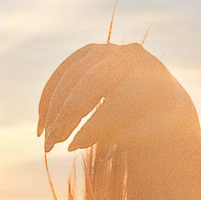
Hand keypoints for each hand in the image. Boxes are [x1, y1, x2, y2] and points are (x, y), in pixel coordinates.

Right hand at [38, 42, 200, 155]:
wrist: (157, 100)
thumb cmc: (152, 128)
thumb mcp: (142, 139)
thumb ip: (115, 139)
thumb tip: (75, 144)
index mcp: (152, 78)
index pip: (119, 99)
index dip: (92, 125)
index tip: (73, 148)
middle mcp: (132, 58)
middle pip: (92, 82)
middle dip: (66, 116)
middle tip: (51, 145)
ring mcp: (110, 51)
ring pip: (73, 75)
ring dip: (53, 109)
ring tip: (46, 140)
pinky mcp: (90, 52)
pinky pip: (63, 72)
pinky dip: (49, 98)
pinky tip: (43, 125)